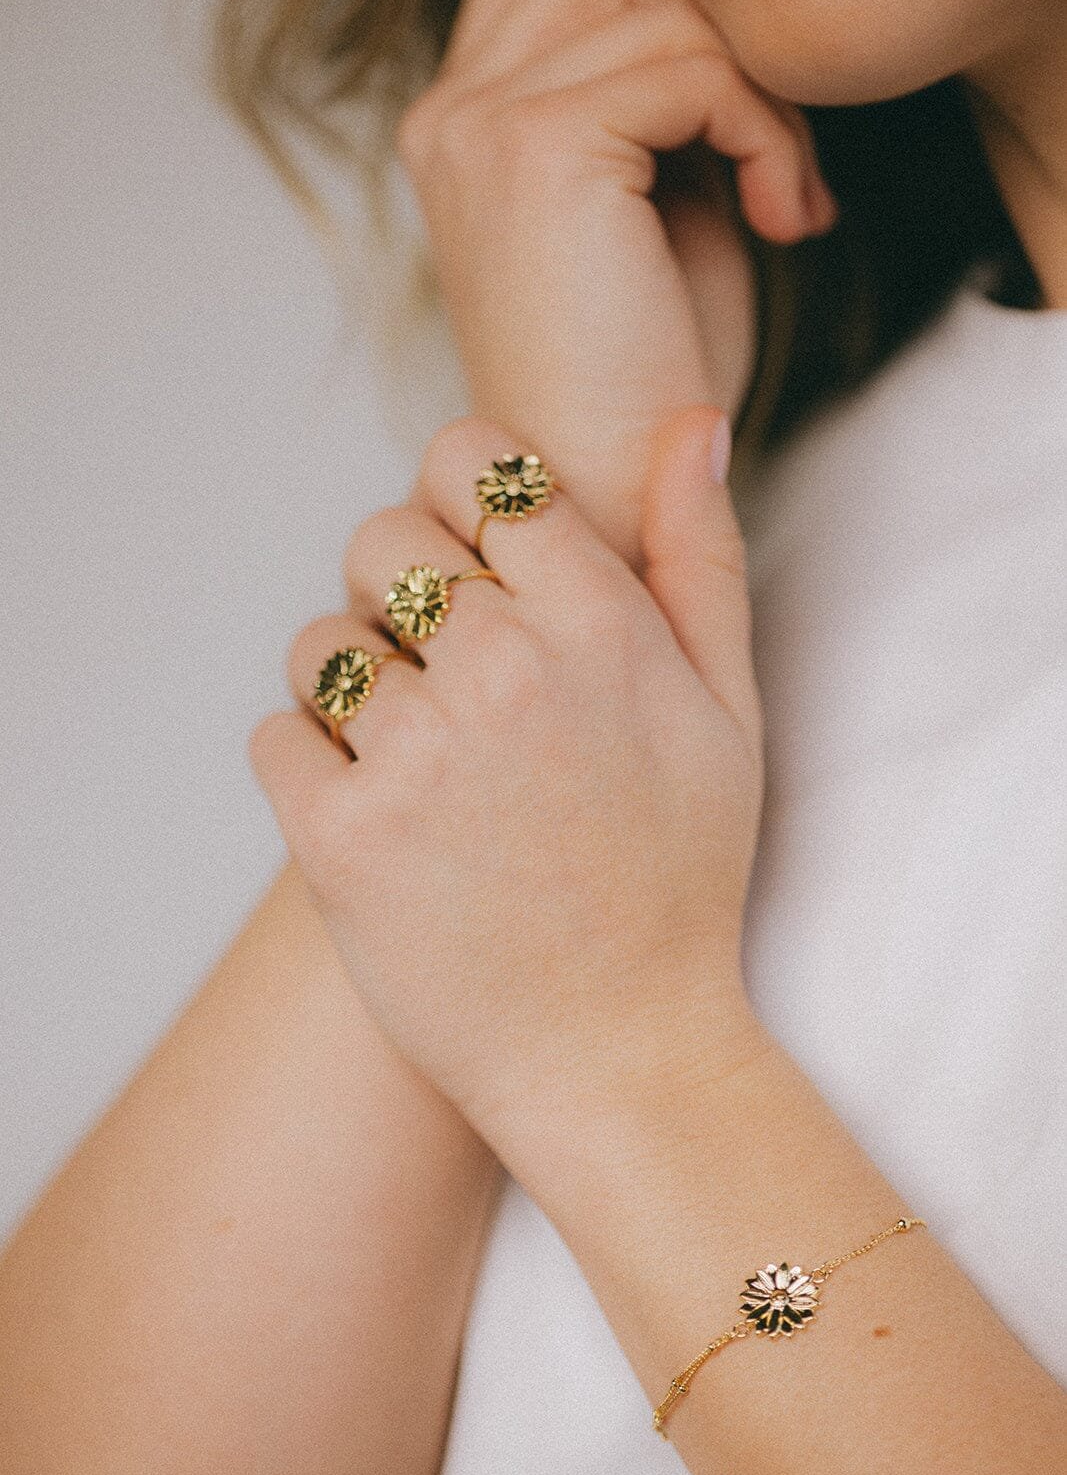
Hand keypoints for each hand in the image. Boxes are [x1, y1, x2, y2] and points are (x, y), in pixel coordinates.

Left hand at [251, 411, 763, 1145]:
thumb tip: (687, 420)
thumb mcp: (729, 712)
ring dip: (352, 689)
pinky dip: (312, 772)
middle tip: (449, 681)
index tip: (477, 566)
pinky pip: (276, 739)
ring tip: (417, 762)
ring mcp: (415, 756)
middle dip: (402, 596)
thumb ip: (702, 557)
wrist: (617, 1053)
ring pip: (317, 642)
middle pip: (379, 540)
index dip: (463, 504)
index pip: (474, 463)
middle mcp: (503, 671)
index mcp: (599, 623)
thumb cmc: (677, 880)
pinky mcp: (338, 840)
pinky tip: (382, 820)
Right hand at [399, 0, 836, 559]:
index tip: (748, 126)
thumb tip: (716, 3)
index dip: (682, 15)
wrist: (607, 500)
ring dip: (761, 93)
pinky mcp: (538, 147)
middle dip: (729, 42)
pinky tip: (781, 220)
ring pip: (667, 1)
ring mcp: (482, 122)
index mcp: (462, 121)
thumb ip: (658, 92)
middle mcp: (452, 110)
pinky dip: (767, 136)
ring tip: (781, 199)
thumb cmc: (639, 378)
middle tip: (780, 162)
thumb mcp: (649, 202)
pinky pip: (696, 65)